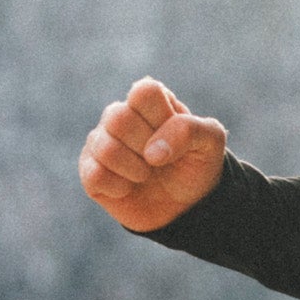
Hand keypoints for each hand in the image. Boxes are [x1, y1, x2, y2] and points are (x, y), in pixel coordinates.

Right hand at [78, 76, 227, 233]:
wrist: (187, 207)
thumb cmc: (195, 166)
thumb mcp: (210, 142)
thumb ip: (189, 130)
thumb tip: (152, 153)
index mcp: (149, 101)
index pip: (144, 91)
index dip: (161, 119)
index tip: (175, 138)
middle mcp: (119, 115)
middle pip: (118, 118)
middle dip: (147, 146)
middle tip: (160, 160)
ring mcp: (100, 141)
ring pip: (106, 148)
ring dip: (136, 170)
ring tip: (147, 174)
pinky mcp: (89, 170)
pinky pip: (96, 175)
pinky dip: (121, 188)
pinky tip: (130, 187)